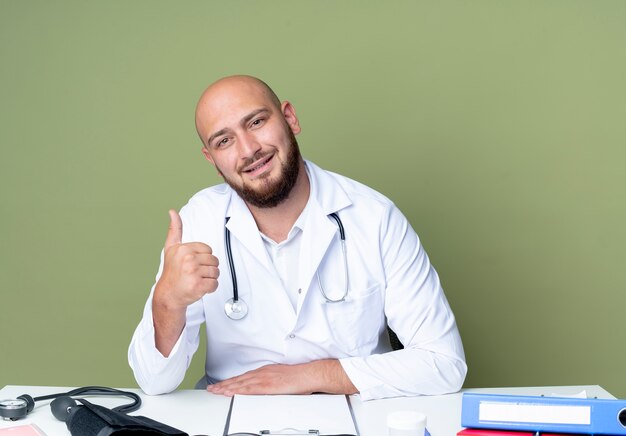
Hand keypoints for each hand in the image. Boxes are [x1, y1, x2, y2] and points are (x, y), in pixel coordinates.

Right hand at [154, 209, 219, 309]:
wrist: (168, 294)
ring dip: (209, 278)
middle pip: (214, 261)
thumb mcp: (171, 248)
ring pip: (216, 272)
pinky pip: (215, 284)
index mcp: (184, 249)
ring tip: (196, 280)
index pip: (208, 250)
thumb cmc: (172, 271)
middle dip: (207, 268)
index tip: (192, 263)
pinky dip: (210, 288)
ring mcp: (193, 272)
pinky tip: (199, 287)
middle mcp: (188, 259)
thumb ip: (175, 229)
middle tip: (194, 273)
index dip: (203, 258)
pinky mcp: (198, 285)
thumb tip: (172, 212)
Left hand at [206, 360, 357, 395]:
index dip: (231, 381)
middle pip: (239, 380)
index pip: (244, 377)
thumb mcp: (281, 378)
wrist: (309, 374)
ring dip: (227, 387)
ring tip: (216, 391)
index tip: (221, 384)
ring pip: (241, 384)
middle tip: (212, 389)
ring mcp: (264, 379)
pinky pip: (249, 389)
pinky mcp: (268, 386)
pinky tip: (231, 393)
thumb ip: (272, 383)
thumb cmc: (299, 377)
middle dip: (224, 384)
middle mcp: (262, 373)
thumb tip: (266, 389)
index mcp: (265, 371)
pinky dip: (238, 390)